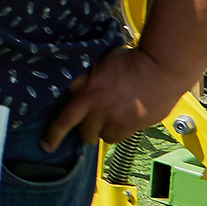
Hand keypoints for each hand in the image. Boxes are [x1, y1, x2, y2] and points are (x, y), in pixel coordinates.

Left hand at [45, 46, 186, 148]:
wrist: (160, 67)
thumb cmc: (129, 59)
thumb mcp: (98, 64)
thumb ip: (83, 79)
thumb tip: (71, 88)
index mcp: (88, 94)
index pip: (65, 120)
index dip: (53, 135)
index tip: (46, 145)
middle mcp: (102, 111)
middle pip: (85, 134)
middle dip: (84, 131)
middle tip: (88, 123)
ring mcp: (120, 120)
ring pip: (104, 137)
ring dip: (103, 131)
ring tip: (109, 118)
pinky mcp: (136, 126)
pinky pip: (122, 137)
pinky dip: (120, 131)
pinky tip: (124, 119)